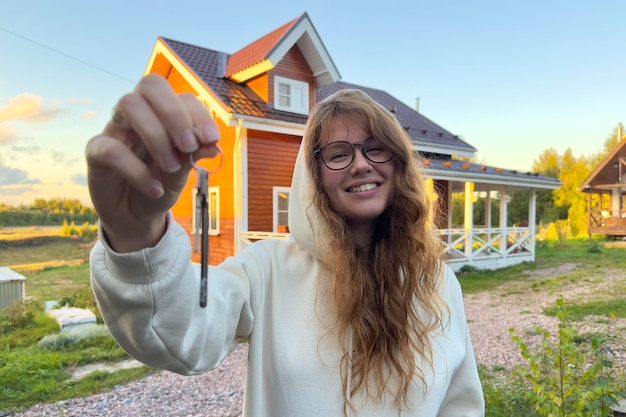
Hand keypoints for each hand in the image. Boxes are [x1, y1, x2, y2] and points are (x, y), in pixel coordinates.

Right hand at [85, 74, 219, 251]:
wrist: (134, 216)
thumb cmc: (160, 185)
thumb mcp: (181, 173)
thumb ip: (193, 156)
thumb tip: (212, 145)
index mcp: (163, 114)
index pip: (181, 97)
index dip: (198, 114)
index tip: (211, 139)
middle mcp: (138, 113)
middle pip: (151, 85)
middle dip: (174, 114)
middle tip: (188, 146)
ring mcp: (115, 128)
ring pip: (129, 104)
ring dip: (156, 135)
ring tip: (172, 166)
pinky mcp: (96, 151)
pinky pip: (112, 148)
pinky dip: (137, 171)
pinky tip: (155, 189)